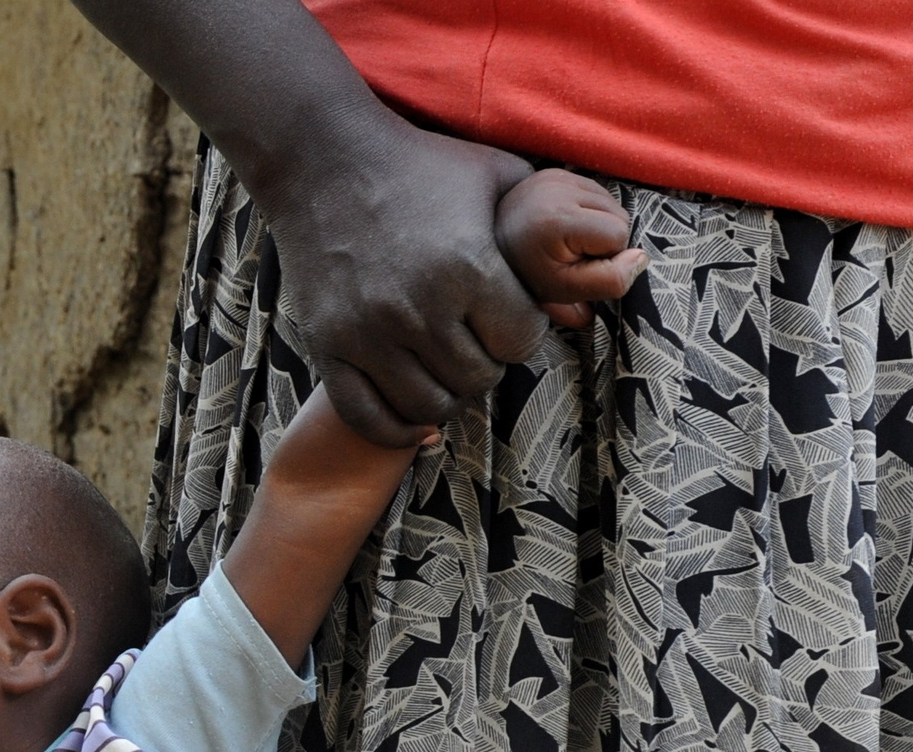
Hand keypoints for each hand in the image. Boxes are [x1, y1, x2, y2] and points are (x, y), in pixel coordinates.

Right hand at [263, 120, 547, 445]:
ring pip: (429, 404)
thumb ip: (547, 232)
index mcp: (467, 266)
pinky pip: (368, 417)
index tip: (508, 317)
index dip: (522, 333)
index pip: (519, 341)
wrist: (325, 161)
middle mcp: (418, 306)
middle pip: (477, 377)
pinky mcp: (327, 346)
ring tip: (446, 368)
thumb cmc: (422, 166)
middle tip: (476, 341)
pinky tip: (417, 421)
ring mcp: (367, 332)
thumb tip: (587, 299)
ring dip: (446, 394)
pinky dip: (396, 430)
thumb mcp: (499, 179)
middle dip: (486, 362)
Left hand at [495, 167, 646, 329]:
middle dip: (604, 241)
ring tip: (566, 240)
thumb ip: (607, 282)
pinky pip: (596, 193)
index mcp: (556, 218)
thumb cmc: (527, 276)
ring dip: (598, 225)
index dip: (606, 257)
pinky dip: (588, 212)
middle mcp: (557, 188)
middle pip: (620, 216)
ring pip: (612, 203)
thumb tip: (642, 258)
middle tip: (569, 254)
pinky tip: (564, 225)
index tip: (576, 265)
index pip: (618, 234)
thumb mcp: (564, 291)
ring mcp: (556, 176)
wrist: (487, 249)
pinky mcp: (556, 172)